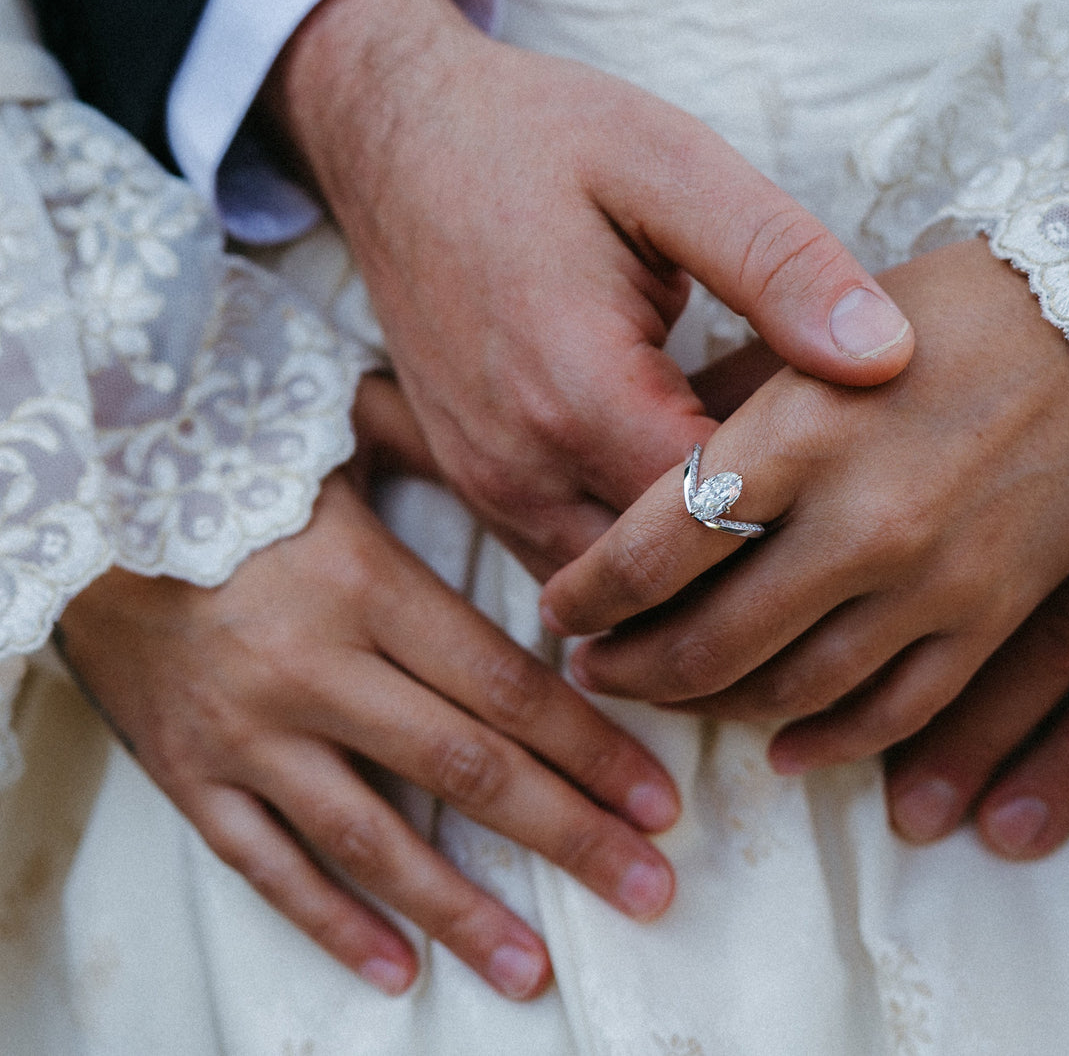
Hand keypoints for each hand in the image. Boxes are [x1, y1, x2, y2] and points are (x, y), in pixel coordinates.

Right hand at [56, 475, 680, 1001]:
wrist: (80, 498)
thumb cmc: (231, 460)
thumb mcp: (345, 429)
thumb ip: (448, 454)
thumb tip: (549, 486)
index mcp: (366, 585)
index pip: (504, 688)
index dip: (589, 749)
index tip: (656, 801)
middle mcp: (313, 669)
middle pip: (465, 770)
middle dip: (569, 834)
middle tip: (646, 887)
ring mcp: (246, 732)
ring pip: (372, 840)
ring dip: (462, 910)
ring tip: (535, 968)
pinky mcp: (190, 773)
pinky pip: (266, 865)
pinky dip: (330, 924)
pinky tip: (396, 970)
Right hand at [266, 0, 913, 578]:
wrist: (394, 138)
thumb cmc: (534, 138)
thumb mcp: (670, 165)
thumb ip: (778, 262)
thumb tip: (887, 357)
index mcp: (581, 392)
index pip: (725, 522)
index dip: (815, 515)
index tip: (877, 478)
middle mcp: (522, 466)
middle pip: (672, 587)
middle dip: (763, 570)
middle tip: (852, 534)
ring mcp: (489, 486)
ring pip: (620, 598)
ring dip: (700, 581)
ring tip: (787, 538)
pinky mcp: (478, 484)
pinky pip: (573, 566)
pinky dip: (642, 568)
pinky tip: (704, 520)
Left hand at [541, 238, 1068, 767]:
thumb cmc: (950, 314)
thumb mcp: (818, 336)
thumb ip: (727, 411)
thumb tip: (638, 484)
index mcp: (802, 429)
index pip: (658, 546)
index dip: (589, 593)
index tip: (560, 608)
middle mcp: (862, 519)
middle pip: (709, 640)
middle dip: (632, 668)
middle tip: (594, 667)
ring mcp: (932, 581)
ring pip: (791, 692)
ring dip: (712, 709)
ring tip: (672, 698)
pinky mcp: (990, 619)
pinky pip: (892, 714)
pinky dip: (826, 741)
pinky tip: (782, 744)